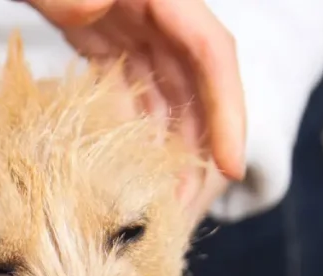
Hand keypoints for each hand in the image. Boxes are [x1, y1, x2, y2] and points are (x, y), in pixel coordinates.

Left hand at [22, 0, 245, 213]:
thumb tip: (93, 10)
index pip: (210, 51)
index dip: (227, 109)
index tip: (229, 166)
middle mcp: (156, 9)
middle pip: (196, 81)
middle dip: (199, 145)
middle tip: (186, 209)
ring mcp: (133, 24)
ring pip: (168, 91)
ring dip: (170, 144)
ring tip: (163, 202)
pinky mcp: (107, 38)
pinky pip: (134, 87)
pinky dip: (138, 125)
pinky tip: (130, 165)